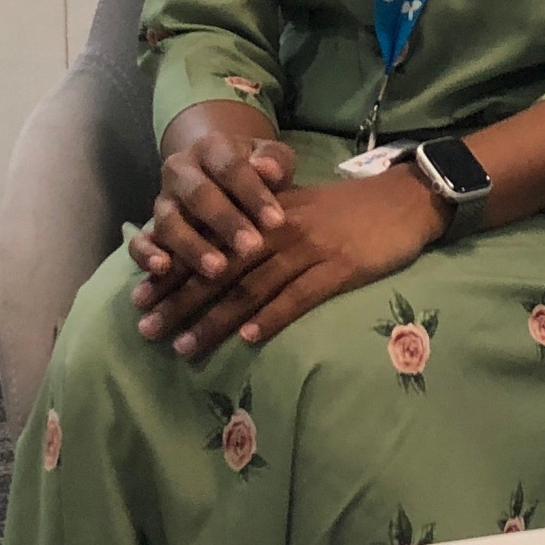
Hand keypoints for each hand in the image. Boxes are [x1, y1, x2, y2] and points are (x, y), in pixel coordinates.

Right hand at [130, 105, 295, 317]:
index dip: (253, 194)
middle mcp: (180, 170)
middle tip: (251, 248)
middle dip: (225, 221)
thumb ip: (274, 162)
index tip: (277, 222)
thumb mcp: (272, 161)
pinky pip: (138, 242)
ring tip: (217, 269)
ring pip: (169, 221)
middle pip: (198, 194)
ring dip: (192, 246)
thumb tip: (268, 170)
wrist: (221, 177)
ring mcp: (162, 200)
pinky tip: (162, 269)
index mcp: (212, 147)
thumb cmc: (257, 173)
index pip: (231, 167)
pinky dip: (146, 255)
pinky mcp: (148, 229)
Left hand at [151, 165, 444, 362]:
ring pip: (252, 287)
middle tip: (146, 329)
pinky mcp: (338, 267)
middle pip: (219, 269)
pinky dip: (273, 317)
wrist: (404, 200)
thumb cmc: (348, 210)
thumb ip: (256, 226)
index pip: (207, 245)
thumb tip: (214, 254)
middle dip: (179, 301)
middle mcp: (277, 229)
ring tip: (185, 345)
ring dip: (214, 319)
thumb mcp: (297, 207)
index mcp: (262, 214)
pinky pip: (299, 295)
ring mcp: (309, 248)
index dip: (172, 273)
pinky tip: (250, 338)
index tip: (140, 298)